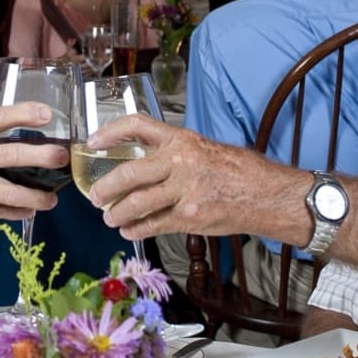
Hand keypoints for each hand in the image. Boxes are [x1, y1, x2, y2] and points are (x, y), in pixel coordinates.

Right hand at [0, 103, 64, 220]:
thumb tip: (4, 114)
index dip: (24, 114)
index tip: (47, 115)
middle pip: (12, 155)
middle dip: (42, 157)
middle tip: (62, 157)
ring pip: (9, 192)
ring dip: (35, 196)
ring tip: (52, 199)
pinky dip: (17, 212)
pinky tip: (31, 210)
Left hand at [85, 114, 291, 239]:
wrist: (265, 194)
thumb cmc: (237, 170)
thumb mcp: (203, 148)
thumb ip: (174, 152)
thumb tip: (143, 163)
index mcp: (181, 139)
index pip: (138, 126)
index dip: (110, 132)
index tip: (93, 142)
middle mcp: (180, 162)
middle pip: (129, 173)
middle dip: (106, 188)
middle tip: (95, 196)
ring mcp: (184, 191)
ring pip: (137, 203)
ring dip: (117, 213)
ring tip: (109, 218)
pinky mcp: (189, 217)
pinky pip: (153, 225)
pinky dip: (136, 230)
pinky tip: (129, 231)